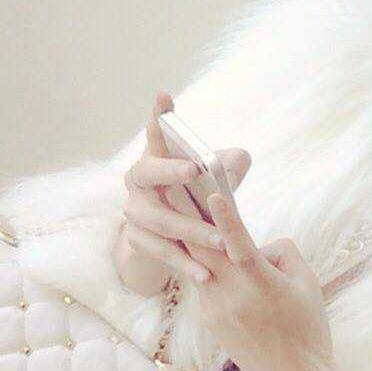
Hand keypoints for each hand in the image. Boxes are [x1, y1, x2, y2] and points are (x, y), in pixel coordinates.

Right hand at [117, 91, 251, 289]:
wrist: (169, 239)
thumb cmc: (195, 197)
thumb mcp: (213, 181)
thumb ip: (229, 167)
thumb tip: (237, 160)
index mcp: (157, 158)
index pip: (156, 133)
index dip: (158, 115)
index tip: (164, 96)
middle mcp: (138, 181)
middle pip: (147, 172)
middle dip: (170, 170)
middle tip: (194, 170)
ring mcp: (134, 211)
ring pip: (160, 220)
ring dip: (191, 230)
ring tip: (220, 241)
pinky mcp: (137, 240)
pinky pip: (162, 252)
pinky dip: (185, 263)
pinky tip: (206, 274)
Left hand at [188, 189, 334, 370]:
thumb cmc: (308, 329)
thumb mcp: (309, 285)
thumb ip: (284, 254)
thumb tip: (259, 243)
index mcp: (262, 287)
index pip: (241, 246)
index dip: (226, 218)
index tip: (213, 193)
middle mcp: (232, 296)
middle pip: (202, 247)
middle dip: (185, 212)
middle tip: (169, 180)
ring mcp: (215, 308)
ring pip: (197, 261)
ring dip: (187, 231)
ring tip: (174, 200)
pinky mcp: (209, 318)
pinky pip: (204, 279)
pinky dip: (205, 262)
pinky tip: (203, 247)